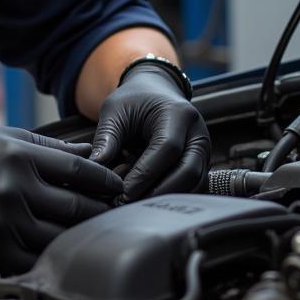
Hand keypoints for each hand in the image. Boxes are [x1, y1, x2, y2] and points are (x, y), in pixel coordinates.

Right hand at [0, 125, 122, 271]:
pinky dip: (48, 256)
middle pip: (74, 208)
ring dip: (78, 237)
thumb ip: (50, 147)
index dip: (105, 180)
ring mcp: (0, 222)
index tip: (118, 185)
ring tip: (91, 232)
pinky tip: (58, 250)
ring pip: (57, 238)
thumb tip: (91, 155)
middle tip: (115, 211)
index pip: (78, 172)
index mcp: (19, 156)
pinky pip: (31, 259)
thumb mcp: (5, 136)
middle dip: (100, 210)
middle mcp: (12, 189)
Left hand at [89, 64, 209, 201]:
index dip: (146, 173)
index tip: (122, 191)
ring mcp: (204, 151)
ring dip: (166, 199)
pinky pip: (194, 188)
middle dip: (158, 192)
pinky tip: (147, 202)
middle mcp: (198, 133)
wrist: (155, 92)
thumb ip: (106, 137)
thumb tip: (95, 167)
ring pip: (195, 184)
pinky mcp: (202, 165)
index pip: (167, 148)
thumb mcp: (115, 110)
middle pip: (188, 171)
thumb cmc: (134, 100)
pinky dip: (172, 198)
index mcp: (178, 114)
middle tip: (129, 205)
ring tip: (136, 207)